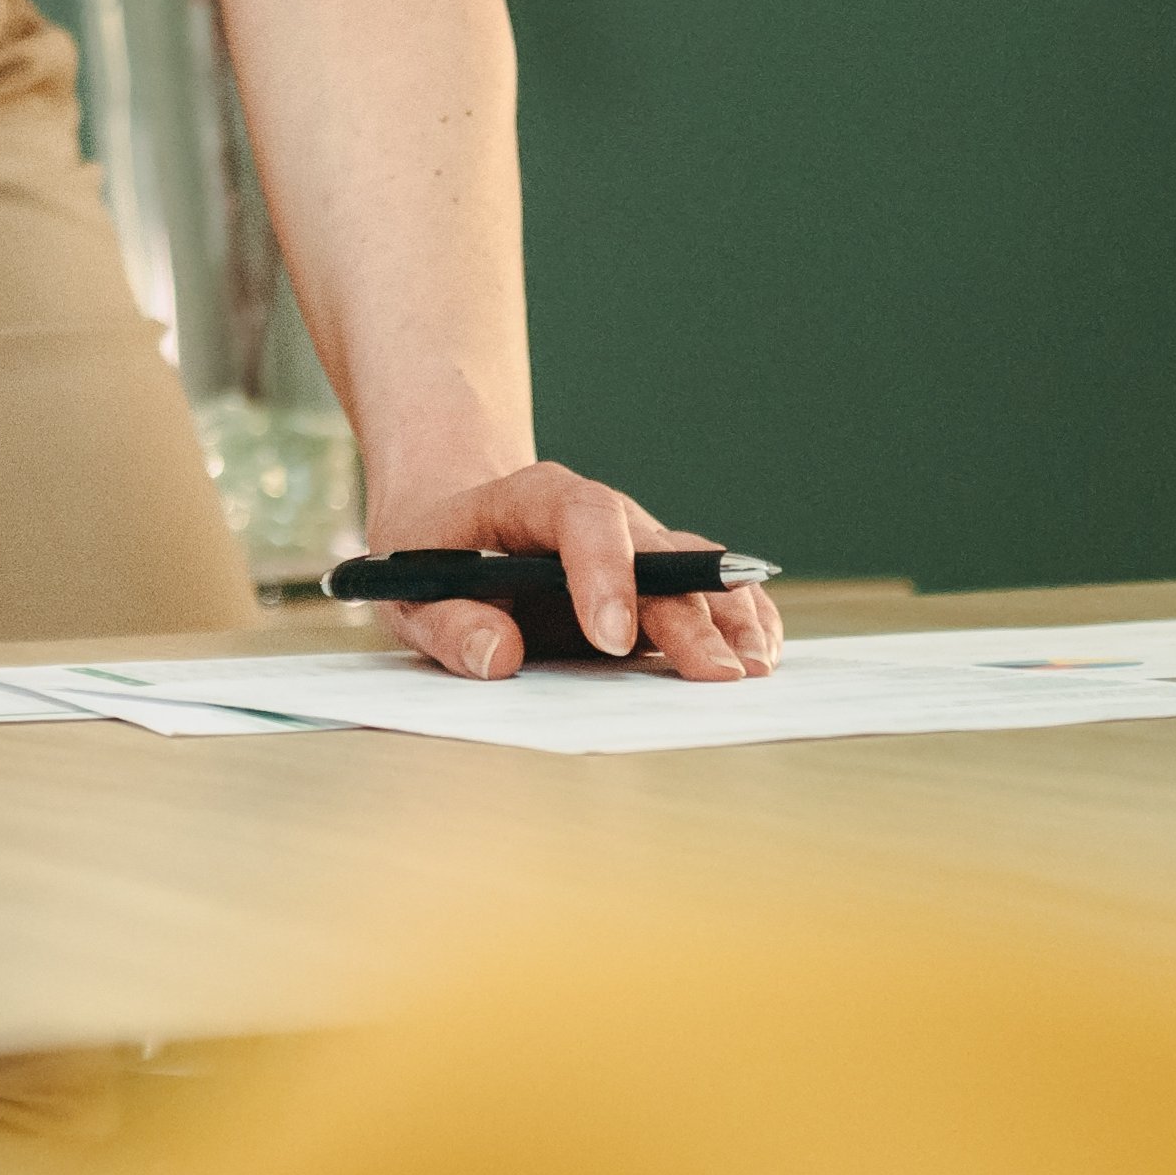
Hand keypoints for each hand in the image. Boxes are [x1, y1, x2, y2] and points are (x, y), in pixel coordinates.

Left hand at [365, 458, 773, 681]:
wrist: (454, 524)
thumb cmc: (434, 557)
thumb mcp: (414, 588)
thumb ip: (450, 624)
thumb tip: (498, 656)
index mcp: (535, 499)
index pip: (583, 515)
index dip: (604, 572)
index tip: (612, 638)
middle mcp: (601, 517)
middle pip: (655, 554)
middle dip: (688, 616)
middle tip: (716, 675)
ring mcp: (636, 546)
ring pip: (695, 569)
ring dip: (728, 616)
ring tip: (754, 669)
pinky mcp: (655, 581)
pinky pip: (709, 589)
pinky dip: (740, 616)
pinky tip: (762, 651)